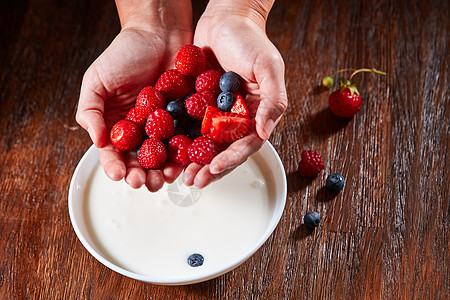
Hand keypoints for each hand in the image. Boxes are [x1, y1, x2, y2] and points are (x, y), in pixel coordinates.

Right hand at [76, 23, 192, 190]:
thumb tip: (98, 141)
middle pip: (139, 161)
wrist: (159, 34)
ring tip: (165, 178)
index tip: (119, 174)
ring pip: (163, 158)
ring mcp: (163, 127)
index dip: (115, 166)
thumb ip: (90, 111)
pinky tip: (184, 163)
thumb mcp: (96, 80)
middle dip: (141, 175)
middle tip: (144, 182)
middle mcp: (140, 130)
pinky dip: (184, 155)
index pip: (113, 152)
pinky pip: (185, 142)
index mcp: (116, 124)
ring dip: (163, 172)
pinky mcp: (184, 120)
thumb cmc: (124, 53)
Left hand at [182, 3, 286, 187]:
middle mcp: (235, 118)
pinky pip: (187, 126)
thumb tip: (265, 132)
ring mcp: (215, 113)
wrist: (224, 18)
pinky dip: (178, 141)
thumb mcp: (269, 67)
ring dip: (192, 161)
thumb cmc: (251, 40)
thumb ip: (273, 100)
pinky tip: (167, 152)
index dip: (231, 158)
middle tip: (193, 181)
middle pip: (223, 150)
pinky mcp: (196, 105)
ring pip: (203, 144)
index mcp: (256, 114)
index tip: (215, 168)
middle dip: (209, 168)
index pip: (245, 144)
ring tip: (179, 176)